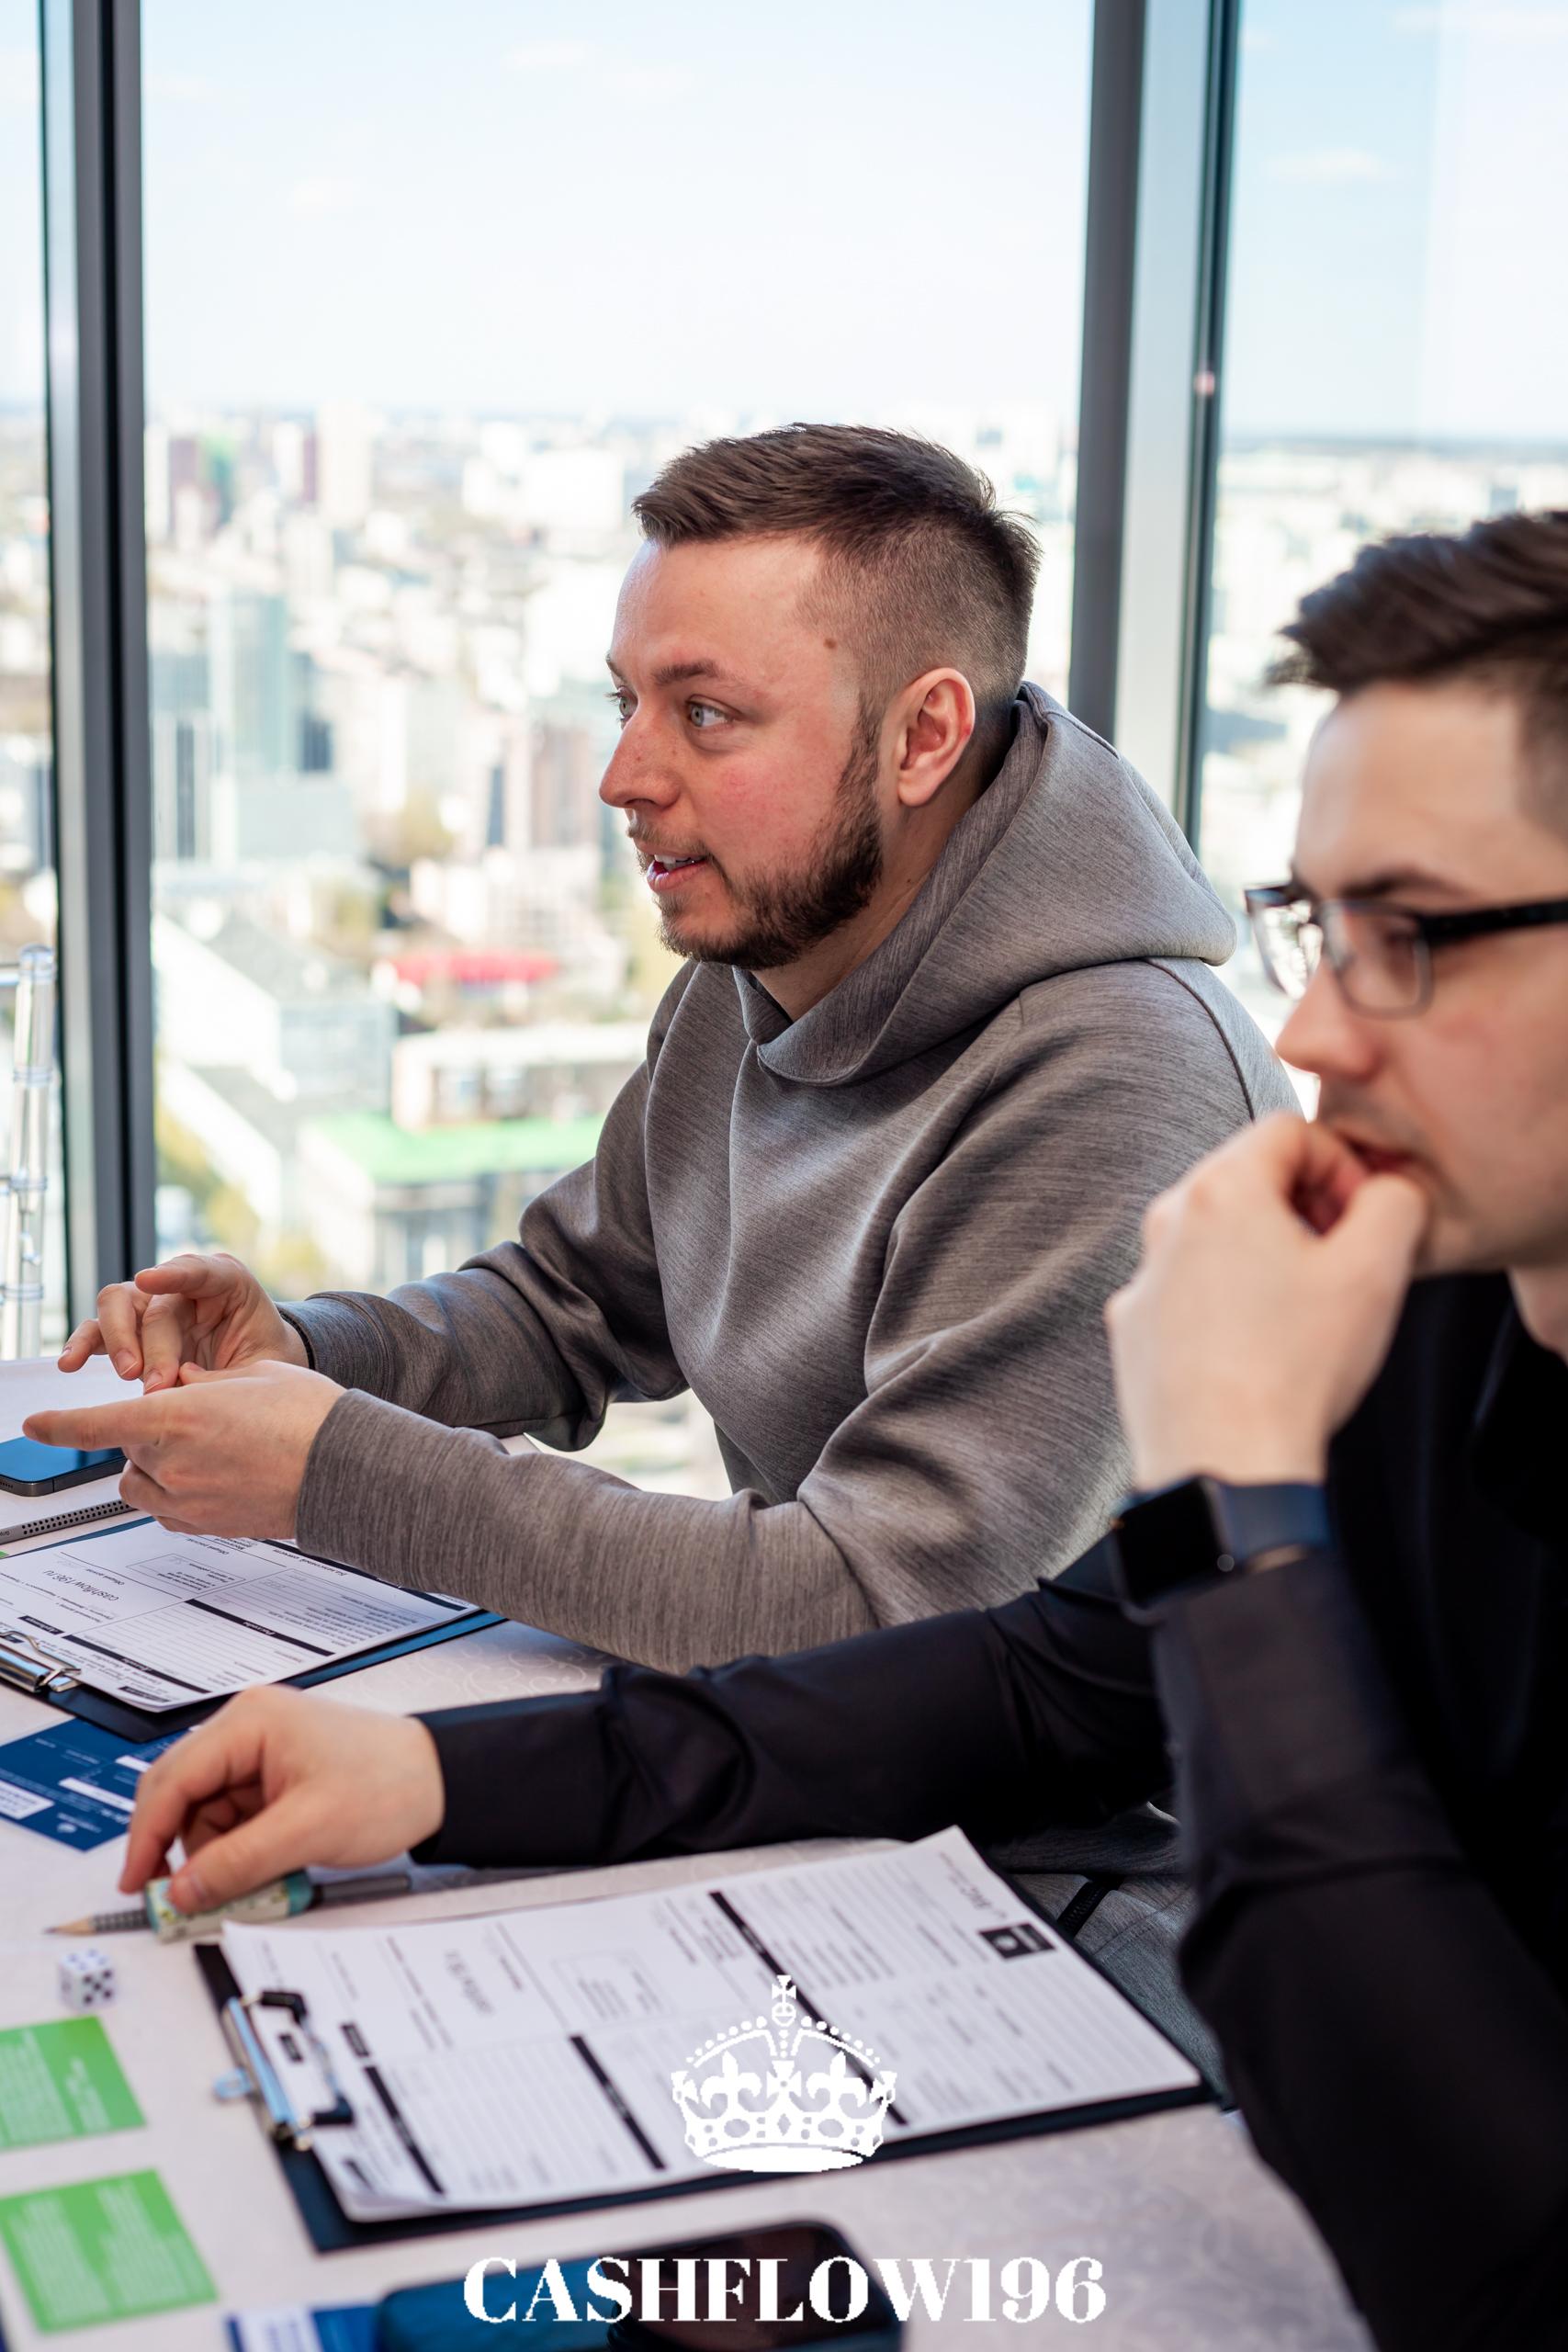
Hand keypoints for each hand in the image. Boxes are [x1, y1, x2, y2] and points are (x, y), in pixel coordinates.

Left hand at [24, 1359, 342, 1538]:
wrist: (347, 1466)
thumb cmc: (309, 1417)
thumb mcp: (250, 1376)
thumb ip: (201, 1382)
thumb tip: (178, 1385)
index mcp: (178, 1417)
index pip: (95, 1424)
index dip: (58, 1426)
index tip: (35, 1425)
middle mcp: (175, 1463)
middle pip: (125, 1446)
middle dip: (143, 1429)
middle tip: (188, 1415)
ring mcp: (189, 1499)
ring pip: (138, 1483)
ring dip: (149, 1464)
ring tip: (191, 1449)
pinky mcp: (206, 1525)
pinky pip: (164, 1510)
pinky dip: (171, 1492)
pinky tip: (204, 1477)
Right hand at [58, 1252, 307, 1392]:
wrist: (255, 1366)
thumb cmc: (262, 1358)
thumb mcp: (263, 1364)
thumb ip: (230, 1371)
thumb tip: (184, 1387)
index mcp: (227, 1283)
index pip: (201, 1269)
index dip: (175, 1273)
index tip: (148, 1280)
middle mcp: (183, 1287)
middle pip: (155, 1303)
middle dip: (153, 1344)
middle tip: (156, 1382)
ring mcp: (152, 1306)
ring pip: (118, 1304)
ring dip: (117, 1341)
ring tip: (127, 1374)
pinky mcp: (129, 1330)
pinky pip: (98, 1330)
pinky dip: (82, 1345)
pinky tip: (70, 1363)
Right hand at [121, 1686, 443, 1911]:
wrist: (443, 1782)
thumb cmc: (391, 1783)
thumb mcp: (308, 1831)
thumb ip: (238, 1864)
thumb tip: (183, 1892)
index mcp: (251, 1722)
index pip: (173, 1780)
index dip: (147, 1836)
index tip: (137, 1881)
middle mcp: (249, 1730)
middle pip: (183, 1795)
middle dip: (182, 1849)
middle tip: (180, 1897)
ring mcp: (262, 1754)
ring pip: (207, 1816)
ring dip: (218, 1856)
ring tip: (255, 1882)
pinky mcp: (276, 1778)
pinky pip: (235, 1821)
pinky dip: (241, 1852)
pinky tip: (267, 1869)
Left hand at [1106, 1112, 1428, 1491]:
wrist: (1223, 1467)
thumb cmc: (1296, 1368)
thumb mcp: (1377, 1268)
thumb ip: (1395, 1201)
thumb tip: (1387, 1191)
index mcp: (1220, 1188)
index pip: (1291, 1129)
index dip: (1343, 1165)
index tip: (1364, 1218)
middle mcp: (1165, 1221)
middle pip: (1248, 1177)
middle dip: (1304, 1205)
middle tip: (1342, 1258)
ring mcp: (1142, 1277)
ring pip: (1216, 1235)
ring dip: (1267, 1252)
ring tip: (1304, 1308)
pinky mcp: (1133, 1328)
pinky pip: (1188, 1289)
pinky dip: (1227, 1300)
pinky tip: (1259, 1346)